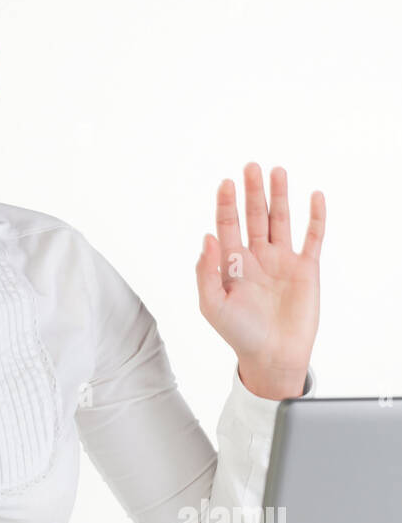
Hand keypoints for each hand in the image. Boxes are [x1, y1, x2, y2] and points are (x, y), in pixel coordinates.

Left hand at [195, 163, 325, 399]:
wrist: (271, 356)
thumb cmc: (238, 333)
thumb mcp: (212, 305)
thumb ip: (206, 272)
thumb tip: (206, 237)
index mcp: (232, 263)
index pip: (228, 225)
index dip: (226, 204)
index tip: (226, 183)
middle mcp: (257, 256)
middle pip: (254, 215)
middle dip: (252, 192)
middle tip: (251, 166)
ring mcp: (282, 260)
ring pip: (280, 220)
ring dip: (279, 196)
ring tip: (277, 171)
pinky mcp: (306, 268)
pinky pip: (313, 237)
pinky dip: (315, 217)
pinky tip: (314, 196)